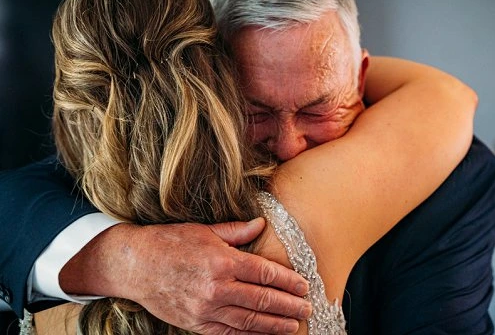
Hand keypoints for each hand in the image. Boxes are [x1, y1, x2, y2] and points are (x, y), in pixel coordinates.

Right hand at [60, 218, 310, 333]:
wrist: (134, 265)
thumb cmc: (170, 242)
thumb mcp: (205, 230)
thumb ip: (236, 231)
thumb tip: (261, 225)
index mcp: (222, 261)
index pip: (265, 273)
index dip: (288, 281)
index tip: (303, 286)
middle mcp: (217, 288)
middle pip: (262, 300)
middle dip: (288, 306)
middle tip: (307, 308)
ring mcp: (206, 309)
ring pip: (249, 322)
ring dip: (274, 325)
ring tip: (293, 326)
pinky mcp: (196, 323)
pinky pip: (228, 333)